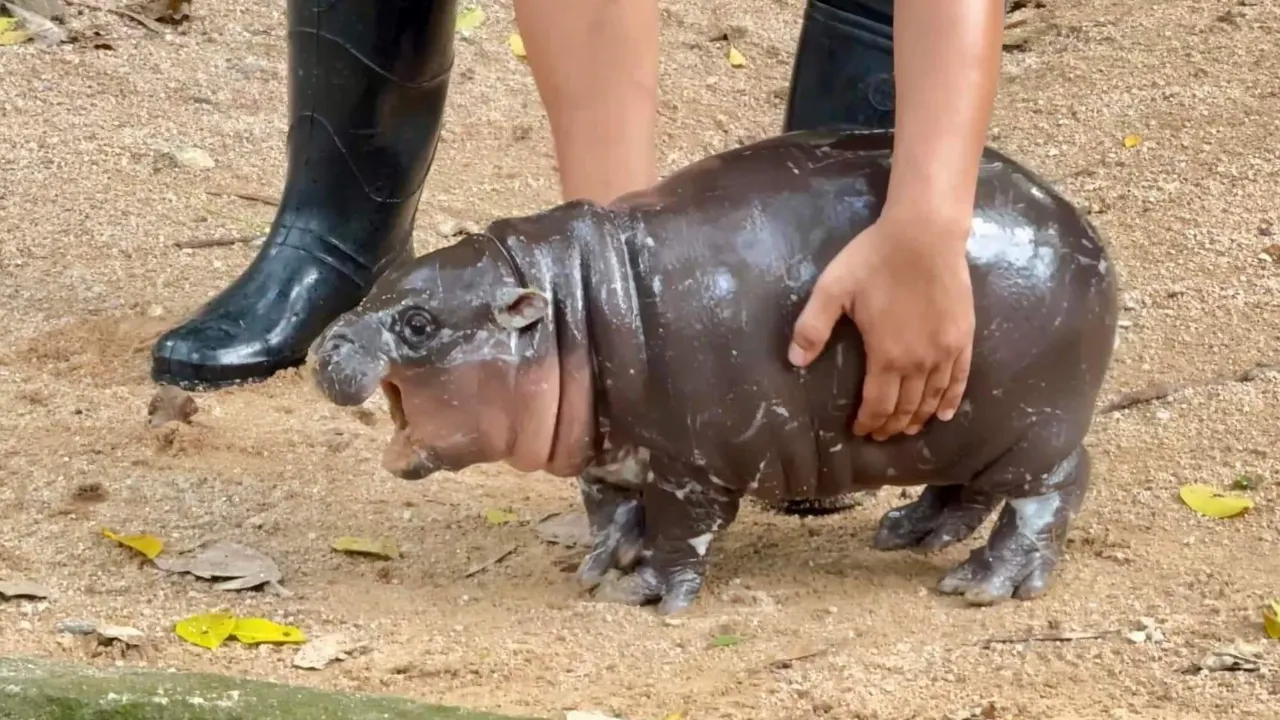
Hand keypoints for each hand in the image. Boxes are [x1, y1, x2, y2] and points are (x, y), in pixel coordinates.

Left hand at [787, 213, 974, 439]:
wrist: (926, 233)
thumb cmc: (876, 259)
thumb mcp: (833, 289)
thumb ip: (812, 327)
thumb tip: (794, 361)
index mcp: (887, 356)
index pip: (878, 404)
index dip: (869, 422)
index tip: (860, 431)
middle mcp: (920, 362)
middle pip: (906, 407)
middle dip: (891, 425)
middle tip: (880, 435)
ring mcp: (945, 351)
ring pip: (932, 398)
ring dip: (919, 418)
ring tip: (907, 429)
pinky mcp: (963, 337)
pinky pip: (960, 379)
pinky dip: (951, 400)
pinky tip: (945, 414)